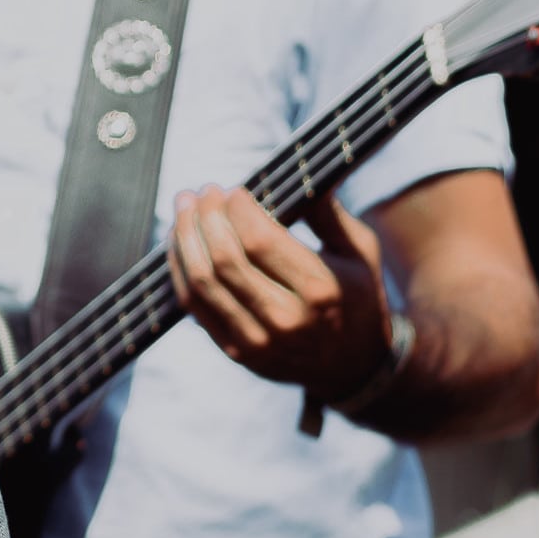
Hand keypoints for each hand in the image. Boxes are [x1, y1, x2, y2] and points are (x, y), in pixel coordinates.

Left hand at [167, 184, 395, 409]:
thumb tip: (297, 170)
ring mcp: (258, 341)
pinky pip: (194, 306)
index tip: (233, 189)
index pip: (259, 240)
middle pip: (225, 259)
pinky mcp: (237, 353)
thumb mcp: (360, 252)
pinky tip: (179, 242)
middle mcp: (287, 320)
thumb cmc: (357, 297)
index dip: (237, 209)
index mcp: (319, 290)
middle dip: (206, 217)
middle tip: (202, 192)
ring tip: (183, 209)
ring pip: (203, 281)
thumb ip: (328, 213)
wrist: (353, 367)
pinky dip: (180, 269)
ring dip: (185, 238)